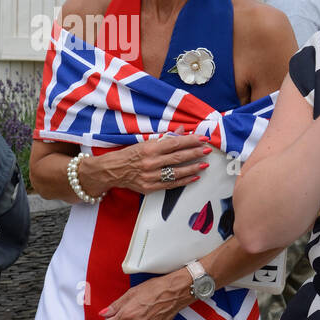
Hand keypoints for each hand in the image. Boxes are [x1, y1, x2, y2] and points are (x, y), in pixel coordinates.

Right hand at [89, 127, 210, 194]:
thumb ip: (164, 139)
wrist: (112, 171)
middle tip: (207, 150)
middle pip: (178, 157)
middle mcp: (150, 162)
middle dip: (195, 153)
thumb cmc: (129, 155)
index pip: (174, 143)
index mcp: (149, 148)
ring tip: (204, 164)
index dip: (190, 141)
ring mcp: (150, 176)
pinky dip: (184, 181)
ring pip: (176, 172)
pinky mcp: (149, 187)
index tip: (202, 138)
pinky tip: (194, 177)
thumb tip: (180, 131)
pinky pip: (170, 184)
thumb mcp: (144, 143)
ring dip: (192, 168)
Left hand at [100, 270, 189, 319]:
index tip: (114, 315)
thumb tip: (103, 313)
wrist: (173, 292)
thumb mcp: (131, 293)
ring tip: (139, 314)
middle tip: (129, 311)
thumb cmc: (153, 289)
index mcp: (127, 314)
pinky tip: (146, 318)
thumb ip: (115, 306)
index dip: (110, 319)